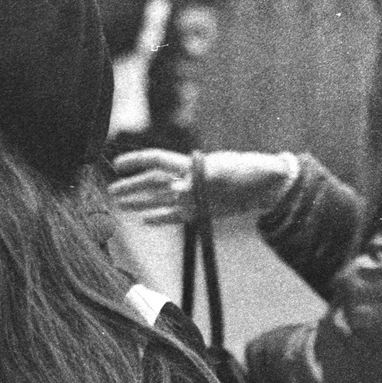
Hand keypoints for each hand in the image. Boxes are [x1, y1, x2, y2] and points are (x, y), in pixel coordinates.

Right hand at [109, 148, 298, 224]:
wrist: (271, 186)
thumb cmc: (255, 170)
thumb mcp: (235, 169)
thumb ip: (210, 175)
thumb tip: (184, 186)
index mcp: (191, 165)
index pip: (157, 161)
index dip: (136, 161)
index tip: (117, 164)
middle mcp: (188, 180)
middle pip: (153, 183)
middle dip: (132, 186)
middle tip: (111, 192)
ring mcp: (193, 197)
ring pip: (160, 200)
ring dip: (139, 202)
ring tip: (120, 206)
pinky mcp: (201, 212)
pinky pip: (176, 217)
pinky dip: (160, 219)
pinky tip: (145, 221)